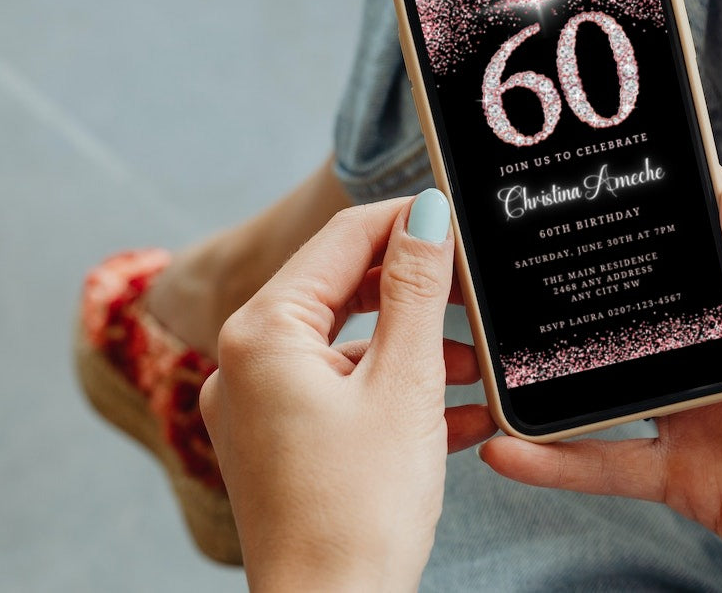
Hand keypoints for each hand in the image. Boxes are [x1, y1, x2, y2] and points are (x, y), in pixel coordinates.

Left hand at [200, 191, 495, 590]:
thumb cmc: (360, 509)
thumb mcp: (404, 382)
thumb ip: (418, 289)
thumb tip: (428, 212)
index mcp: (262, 333)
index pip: (341, 240)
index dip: (404, 219)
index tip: (457, 213)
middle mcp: (246, 362)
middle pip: (342, 291)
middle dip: (415, 293)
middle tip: (475, 292)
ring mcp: (259, 407)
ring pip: (348, 347)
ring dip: (415, 350)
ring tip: (474, 368)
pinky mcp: (280, 445)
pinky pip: (342, 395)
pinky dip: (394, 394)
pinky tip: (454, 414)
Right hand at [480, 173, 721, 589]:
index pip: (699, 239)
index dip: (651, 205)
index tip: (591, 175)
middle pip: (636, 305)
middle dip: (575, 282)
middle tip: (502, 258)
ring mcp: (701, 416)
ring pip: (606, 382)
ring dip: (548, 370)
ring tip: (482, 351)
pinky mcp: (688, 479)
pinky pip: (609, 463)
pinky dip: (557, 460)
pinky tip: (510, 448)